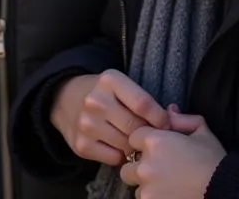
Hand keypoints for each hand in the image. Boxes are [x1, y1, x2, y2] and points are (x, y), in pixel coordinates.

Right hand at [50, 70, 168, 165]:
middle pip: (135, 127)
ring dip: (135, 146)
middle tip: (153, 135)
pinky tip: (118, 144)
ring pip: (126, 145)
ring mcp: (87, 125)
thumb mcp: (120, 84)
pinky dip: (121, 155)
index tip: (166, 124)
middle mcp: (96, 101)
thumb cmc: (103, 92)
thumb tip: (173, 117)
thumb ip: (143, 99)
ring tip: (133, 138)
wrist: (65, 98)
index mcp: (110, 80)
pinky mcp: (81, 146)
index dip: (160, 117)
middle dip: (148, 134)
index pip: (143, 103)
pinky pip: (114, 158)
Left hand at [121, 110, 226, 198]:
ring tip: (165, 185)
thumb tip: (170, 110)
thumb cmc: (212, 159)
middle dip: (138, 167)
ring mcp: (147, 190)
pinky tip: (168, 195)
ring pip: (135, 188)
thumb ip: (182, 119)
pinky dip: (153, 198)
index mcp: (155, 141)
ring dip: (146, 186)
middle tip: (157, 170)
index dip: (143, 142)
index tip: (154, 148)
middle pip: (127, 166)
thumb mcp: (201, 131)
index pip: (133, 137)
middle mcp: (146, 165)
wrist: (223, 189)